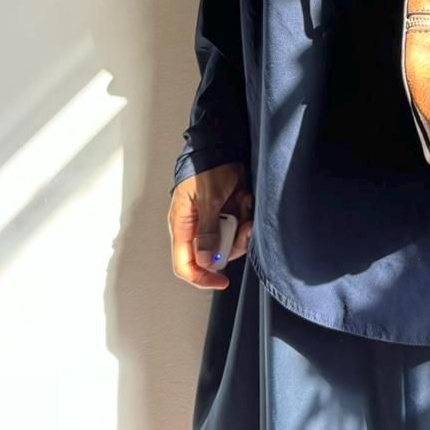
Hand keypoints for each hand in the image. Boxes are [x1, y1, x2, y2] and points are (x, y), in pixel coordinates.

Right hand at [167, 161, 254, 289]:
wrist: (224, 147)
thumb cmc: (207, 169)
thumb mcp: (207, 199)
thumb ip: (207, 231)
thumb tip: (207, 262)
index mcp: (183, 227)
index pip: (185, 264)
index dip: (201, 277)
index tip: (221, 281)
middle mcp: (197, 229)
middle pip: (214, 256)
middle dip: (233, 245)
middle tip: (244, 227)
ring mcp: (214, 223)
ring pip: (231, 243)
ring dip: (243, 228)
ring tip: (245, 204)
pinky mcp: (229, 215)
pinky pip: (241, 228)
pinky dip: (247, 216)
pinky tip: (246, 198)